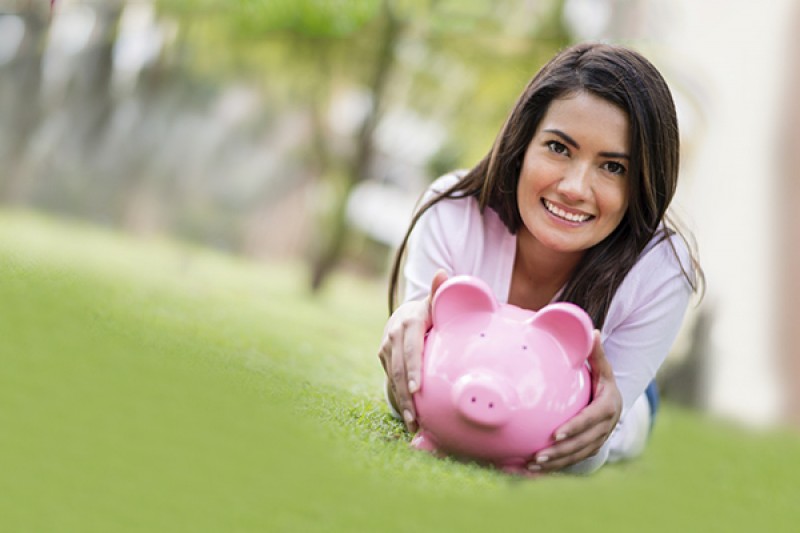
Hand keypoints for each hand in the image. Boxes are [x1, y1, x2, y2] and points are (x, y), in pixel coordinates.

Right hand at [378, 270, 447, 432]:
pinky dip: (398, 397)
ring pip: (392, 377)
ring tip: (413, 424)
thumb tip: (441, 273)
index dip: (412, 369)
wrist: (409, 311)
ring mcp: (386, 346)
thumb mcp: (436, 300)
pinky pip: (390, 379)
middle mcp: (393, 334)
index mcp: (409, 322)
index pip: (411, 349)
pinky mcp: (382, 355)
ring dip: (401, 402)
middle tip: (416, 418)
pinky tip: (410, 417)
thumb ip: (440, 290)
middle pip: (398, 369)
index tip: (416, 389)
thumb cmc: (432, 309)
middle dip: (406, 395)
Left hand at [527, 330, 621, 471]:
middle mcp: (606, 427)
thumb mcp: (602, 366)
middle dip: (561, 452)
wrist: (612, 400)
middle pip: (583, 443)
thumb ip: (596, 352)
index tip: (555, 434)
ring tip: (532, 466)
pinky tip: (532, 471)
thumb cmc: (601, 379)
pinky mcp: (589, 449)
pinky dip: (555, 467)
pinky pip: (572, 460)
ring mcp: (598, 440)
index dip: (575, 428)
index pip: (591, 419)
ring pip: (577, 455)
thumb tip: (594, 331)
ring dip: (556, 463)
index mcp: (608, 406)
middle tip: (538, 455)